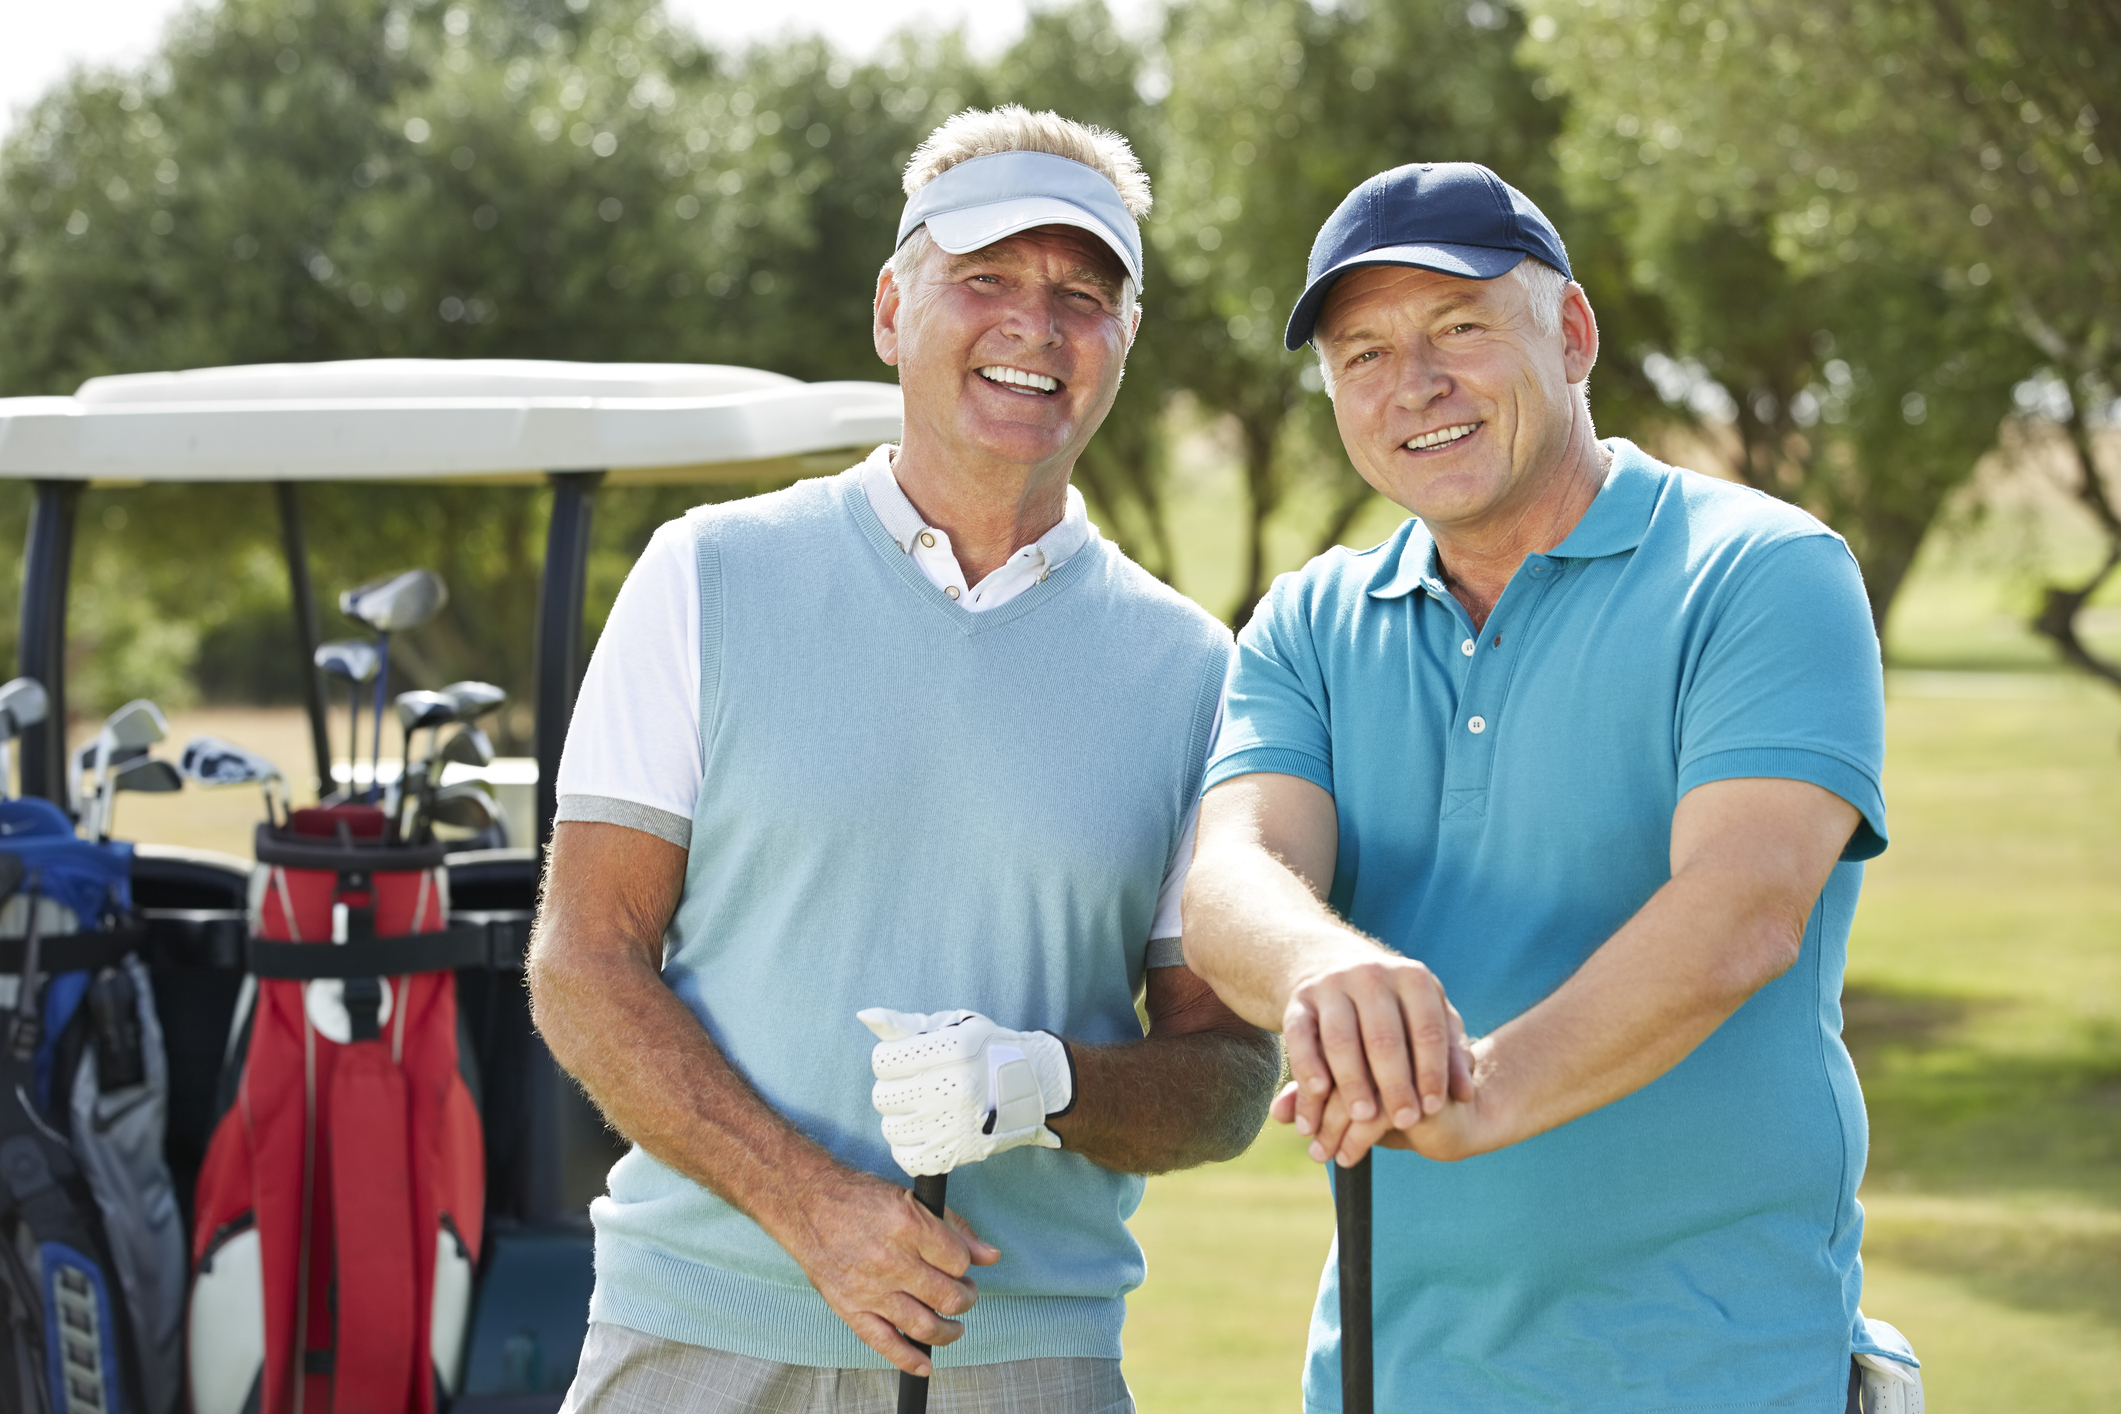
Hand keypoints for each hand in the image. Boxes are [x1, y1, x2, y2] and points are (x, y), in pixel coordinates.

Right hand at [770, 1165, 1000, 1376]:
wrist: (807, 1203)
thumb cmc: (858, 1197)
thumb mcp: (912, 1200)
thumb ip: (954, 1228)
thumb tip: (989, 1255)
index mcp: (909, 1226)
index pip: (959, 1262)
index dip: (966, 1265)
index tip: (962, 1265)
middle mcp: (891, 1260)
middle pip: (948, 1297)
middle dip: (965, 1298)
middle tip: (964, 1293)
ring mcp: (870, 1289)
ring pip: (925, 1325)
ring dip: (949, 1331)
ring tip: (953, 1324)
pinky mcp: (851, 1308)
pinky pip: (885, 1343)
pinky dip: (910, 1359)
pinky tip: (926, 1364)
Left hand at [859, 1007, 1073, 1175]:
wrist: (1033, 1087)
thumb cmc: (986, 1051)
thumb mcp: (952, 1026)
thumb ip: (905, 1024)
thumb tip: (866, 1016)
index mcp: (952, 1051)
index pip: (883, 1060)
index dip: (890, 1058)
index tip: (908, 1059)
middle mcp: (953, 1088)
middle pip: (882, 1096)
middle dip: (894, 1088)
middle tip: (918, 1084)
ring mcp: (954, 1125)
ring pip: (890, 1128)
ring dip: (901, 1118)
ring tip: (924, 1108)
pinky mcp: (956, 1154)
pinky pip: (906, 1157)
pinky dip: (909, 1146)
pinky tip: (926, 1131)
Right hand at [1281, 953, 1471, 1161]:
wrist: (1335, 966)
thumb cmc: (1396, 1008)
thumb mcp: (1429, 1018)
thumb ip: (1451, 1054)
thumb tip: (1467, 1095)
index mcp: (1412, 978)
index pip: (1426, 1030)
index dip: (1432, 1071)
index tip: (1433, 1108)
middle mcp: (1371, 975)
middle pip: (1383, 1038)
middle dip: (1394, 1084)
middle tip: (1404, 1122)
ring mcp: (1331, 986)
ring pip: (1340, 1039)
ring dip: (1351, 1082)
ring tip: (1361, 1119)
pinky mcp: (1298, 1001)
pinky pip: (1299, 1037)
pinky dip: (1307, 1067)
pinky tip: (1317, 1096)